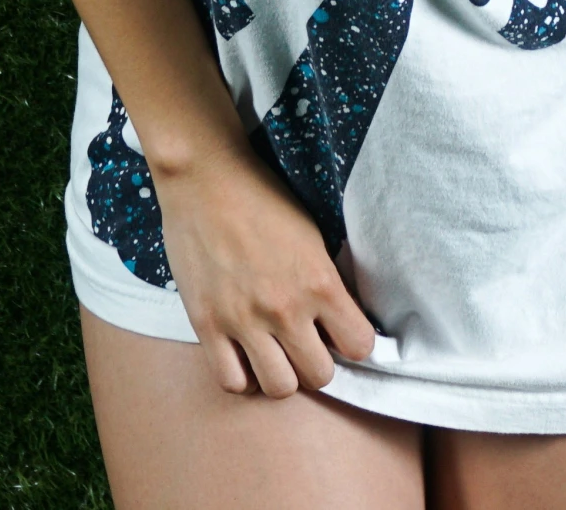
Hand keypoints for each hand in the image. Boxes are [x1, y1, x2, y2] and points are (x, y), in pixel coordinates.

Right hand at [155, 141, 376, 397]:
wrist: (206, 177)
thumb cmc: (262, 196)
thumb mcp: (312, 233)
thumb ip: (327, 280)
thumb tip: (339, 319)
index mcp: (319, 281)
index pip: (359, 346)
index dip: (353, 341)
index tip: (341, 332)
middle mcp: (286, 309)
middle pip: (320, 376)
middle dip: (317, 361)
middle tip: (305, 341)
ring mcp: (244, 321)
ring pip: (279, 388)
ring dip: (282, 373)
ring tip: (275, 351)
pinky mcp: (207, 325)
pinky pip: (233, 382)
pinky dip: (243, 375)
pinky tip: (245, 354)